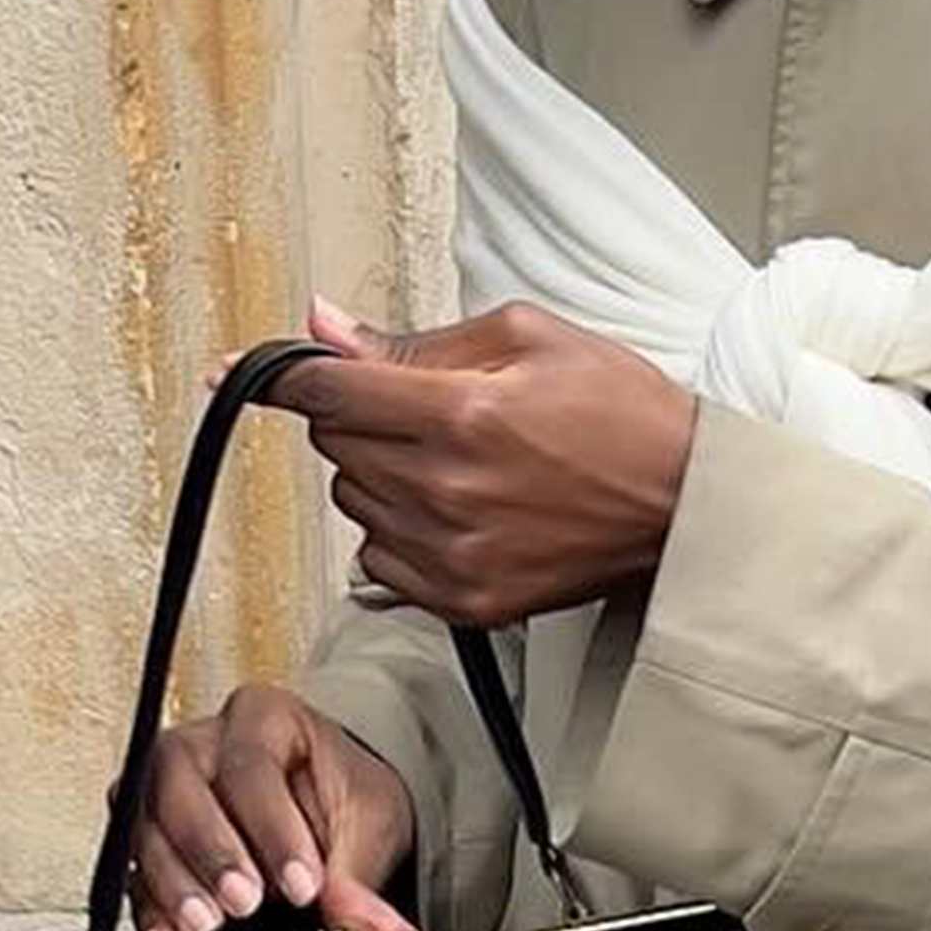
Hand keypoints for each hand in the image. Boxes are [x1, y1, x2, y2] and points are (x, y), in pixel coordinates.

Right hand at [123, 683, 422, 930]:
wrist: (325, 809)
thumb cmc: (341, 795)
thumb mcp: (368, 827)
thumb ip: (361, 883)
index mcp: (265, 717)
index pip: (252, 766)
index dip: (273, 830)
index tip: (301, 886)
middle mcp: (204, 743)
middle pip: (181, 786)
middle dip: (211, 851)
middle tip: (244, 902)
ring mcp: (167, 786)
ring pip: (146, 825)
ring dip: (172, 882)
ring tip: (206, 924)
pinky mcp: (151, 835)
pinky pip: (131, 868)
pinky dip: (148, 908)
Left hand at [278, 296, 697, 631]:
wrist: (684, 504)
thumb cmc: (622, 414)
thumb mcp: (528, 338)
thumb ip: (417, 340)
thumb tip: (329, 329)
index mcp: (462, 414)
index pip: (327, 391)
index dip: (282, 375)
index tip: (246, 371)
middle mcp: (448, 489)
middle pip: (335, 444)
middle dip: (365, 415)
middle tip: (430, 408)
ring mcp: (453, 554)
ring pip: (353, 501)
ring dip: (385, 473)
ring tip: (460, 460)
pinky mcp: (463, 601)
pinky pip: (378, 560)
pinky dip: (402, 530)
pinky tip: (459, 508)